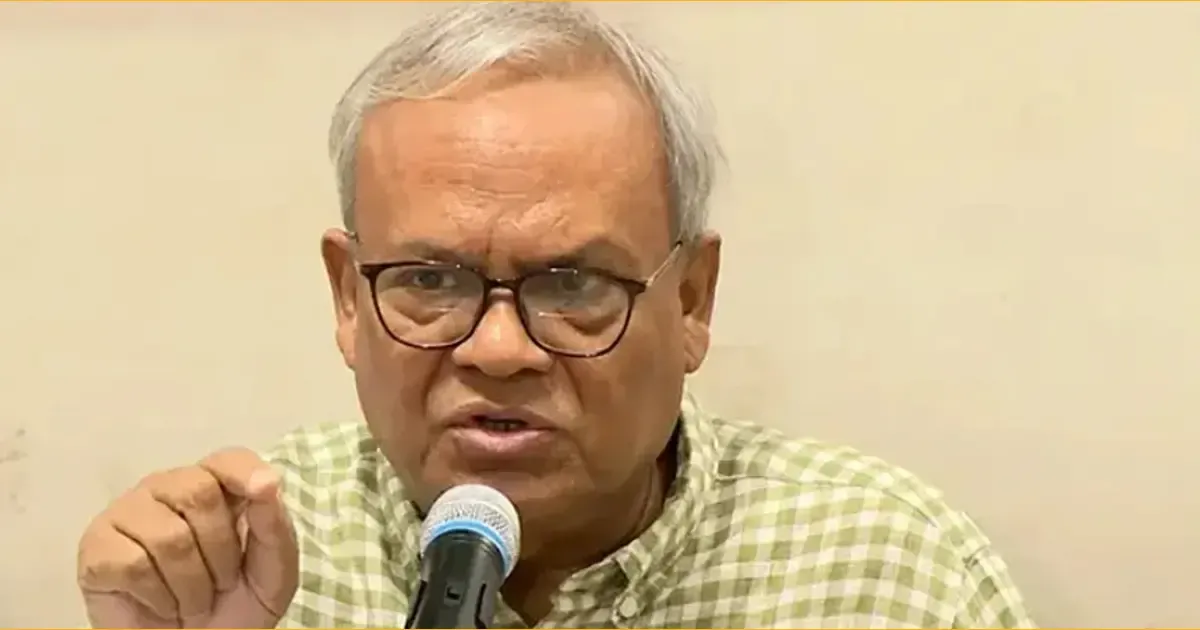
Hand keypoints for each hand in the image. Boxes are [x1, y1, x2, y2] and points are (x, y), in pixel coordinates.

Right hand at [77, 448, 298, 627]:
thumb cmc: (236, 605)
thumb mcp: (273, 571)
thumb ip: (274, 526)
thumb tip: (267, 483)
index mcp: (214, 485)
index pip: (227, 460)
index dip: (244, 471)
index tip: (264, 489)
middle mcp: (168, 488)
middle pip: (199, 493)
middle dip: (221, 551)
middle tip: (221, 583)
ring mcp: (128, 513)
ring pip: (168, 536)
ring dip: (192, 585)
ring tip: (192, 600)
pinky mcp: (96, 547)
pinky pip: (132, 564)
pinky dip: (158, 596)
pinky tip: (161, 604)